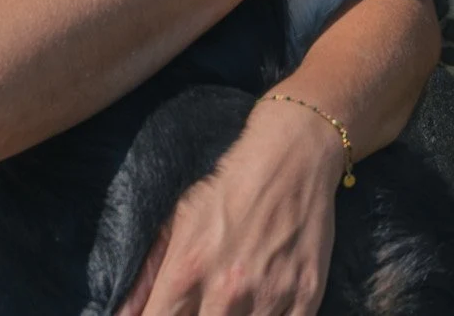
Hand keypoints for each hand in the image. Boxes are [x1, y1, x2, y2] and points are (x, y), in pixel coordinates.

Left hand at [117, 98, 346, 315]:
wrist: (293, 153)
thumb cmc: (231, 185)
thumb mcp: (179, 220)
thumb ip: (147, 275)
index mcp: (187, 271)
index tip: (168, 314)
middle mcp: (226, 289)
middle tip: (209, 304)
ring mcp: (270, 294)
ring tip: (237, 298)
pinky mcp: (307, 293)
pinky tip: (264, 303)